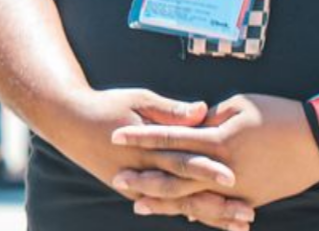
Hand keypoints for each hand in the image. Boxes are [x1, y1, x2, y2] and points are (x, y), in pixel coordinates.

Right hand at [39, 87, 248, 224]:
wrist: (69, 124)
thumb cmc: (107, 106)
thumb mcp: (137, 100)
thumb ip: (170, 111)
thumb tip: (201, 110)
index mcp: (145, 149)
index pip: (180, 161)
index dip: (206, 170)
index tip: (233, 177)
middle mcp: (143, 172)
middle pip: (186, 192)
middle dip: (218, 205)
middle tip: (249, 213)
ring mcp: (139, 186)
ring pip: (180, 205)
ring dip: (211, 215)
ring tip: (241, 224)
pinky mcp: (137, 191)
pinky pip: (169, 206)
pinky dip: (193, 213)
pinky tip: (215, 220)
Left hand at [112, 93, 318, 219]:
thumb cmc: (279, 113)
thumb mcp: (240, 105)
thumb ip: (209, 118)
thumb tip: (189, 124)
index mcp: (217, 140)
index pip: (169, 138)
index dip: (141, 137)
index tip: (116, 136)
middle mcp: (223, 169)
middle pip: (173, 176)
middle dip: (143, 178)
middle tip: (117, 180)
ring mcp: (237, 189)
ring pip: (192, 200)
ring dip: (164, 203)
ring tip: (139, 205)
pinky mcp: (251, 200)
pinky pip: (217, 209)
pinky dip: (197, 211)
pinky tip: (181, 214)